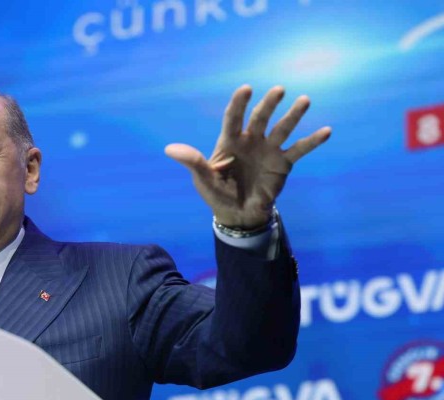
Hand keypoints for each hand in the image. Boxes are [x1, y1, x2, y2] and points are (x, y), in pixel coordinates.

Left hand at [165, 85, 330, 228]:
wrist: (238, 214)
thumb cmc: (217, 193)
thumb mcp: (202, 179)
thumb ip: (191, 161)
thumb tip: (169, 149)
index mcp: (229, 141)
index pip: (233, 118)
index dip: (238, 103)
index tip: (245, 88)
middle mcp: (251, 140)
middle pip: (260, 118)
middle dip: (268, 104)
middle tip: (278, 90)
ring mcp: (268, 150)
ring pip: (282, 128)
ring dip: (294, 115)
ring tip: (304, 100)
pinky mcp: (283, 163)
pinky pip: (299, 150)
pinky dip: (313, 141)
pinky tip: (327, 130)